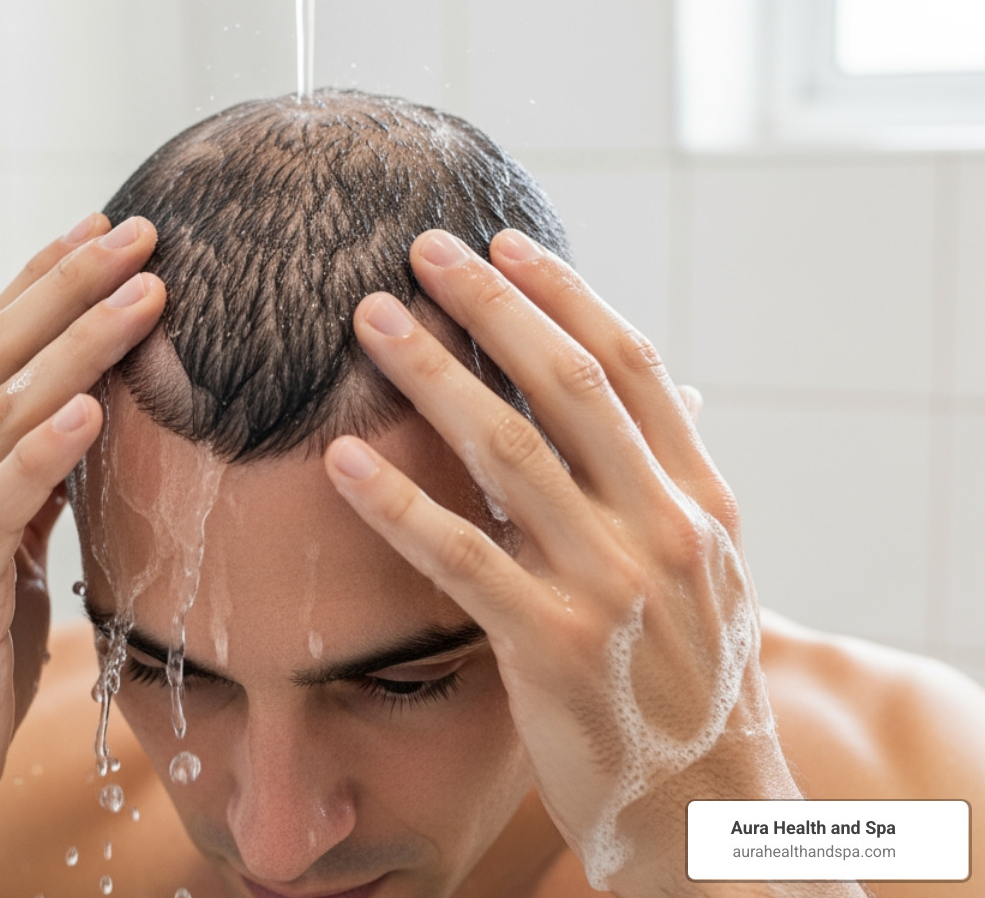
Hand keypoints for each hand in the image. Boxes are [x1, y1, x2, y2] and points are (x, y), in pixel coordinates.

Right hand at [0, 214, 164, 896]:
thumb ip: (26, 482)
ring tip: (143, 297)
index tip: (103, 229)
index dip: (43, 281)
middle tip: (140, 233)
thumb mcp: (1, 549)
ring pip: (1, 411)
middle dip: (68, 286)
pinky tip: (90, 412)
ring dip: (78, 347)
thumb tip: (84, 416)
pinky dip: (43, 453)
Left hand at [323, 228, 824, 896]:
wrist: (704, 807)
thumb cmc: (691, 681)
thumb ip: (671, 482)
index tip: (503, 243)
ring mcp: (608, 585)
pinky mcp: (548, 645)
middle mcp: (661, 527)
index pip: (629, 367)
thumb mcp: (709, 574)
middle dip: (491, 306)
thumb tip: (666, 392)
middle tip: (420, 248)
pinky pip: (458, 556)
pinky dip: (395, 502)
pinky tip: (341, 459)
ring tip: (370, 320)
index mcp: (700, 498)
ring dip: (432, 375)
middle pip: (567, 385)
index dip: (564, 296)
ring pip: (507, 451)